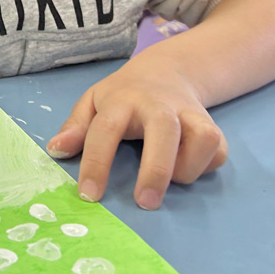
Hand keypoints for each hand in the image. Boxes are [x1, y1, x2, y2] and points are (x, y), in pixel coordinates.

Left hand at [46, 57, 227, 209]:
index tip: (89, 195)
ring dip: (188, 167)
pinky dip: (207, 166)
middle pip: (163, 131)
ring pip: (203, 138)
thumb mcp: (92, 102)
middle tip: (144, 202)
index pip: (105, 129)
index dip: (96, 163)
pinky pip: (219, 150)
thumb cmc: (123, 95)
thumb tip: (56, 151)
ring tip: (171, 180)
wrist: (167, 71)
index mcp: (122, 100)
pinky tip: (189, 167)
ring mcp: (189, 113)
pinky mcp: (212, 124)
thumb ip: (75, 127)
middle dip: (156, 169)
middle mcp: (158, 105)